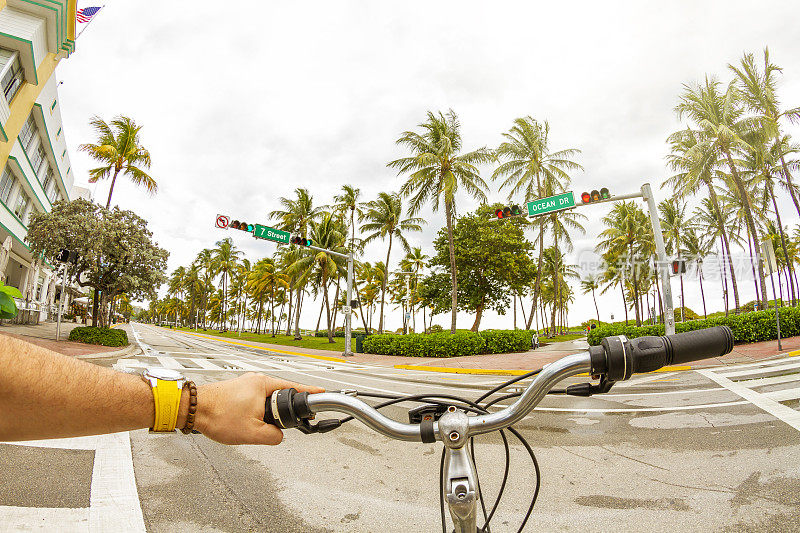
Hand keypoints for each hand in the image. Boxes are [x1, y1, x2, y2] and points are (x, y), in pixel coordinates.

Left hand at [190, 373, 323, 444]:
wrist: (192, 409)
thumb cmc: (216, 415)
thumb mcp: (251, 433)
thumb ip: (273, 436)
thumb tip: (279, 436)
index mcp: (263, 384)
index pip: (294, 388)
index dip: (309, 393)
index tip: (321, 393)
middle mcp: (255, 380)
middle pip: (280, 394)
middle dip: (284, 410)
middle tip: (287, 422)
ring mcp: (245, 384)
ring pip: (265, 399)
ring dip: (266, 413)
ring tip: (258, 426)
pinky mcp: (236, 390)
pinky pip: (254, 400)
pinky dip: (256, 411)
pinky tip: (248, 422)